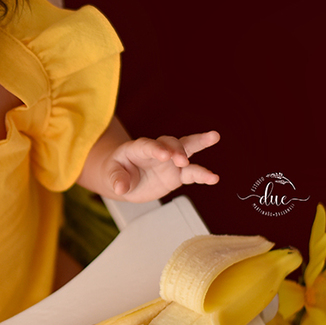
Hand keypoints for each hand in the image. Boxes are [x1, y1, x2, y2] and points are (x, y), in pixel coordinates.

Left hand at [105, 131, 219, 201]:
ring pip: (187, 149)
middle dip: (177, 148)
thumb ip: (117, 179)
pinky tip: (213, 178)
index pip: (148, 145)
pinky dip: (203, 176)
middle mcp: (158, 151)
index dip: (156, 148)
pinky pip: (192, 174)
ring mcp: (170, 162)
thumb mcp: (112, 174)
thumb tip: (120, 188)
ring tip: (213, 137)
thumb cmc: (117, 171)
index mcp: (139, 148)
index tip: (164, 154)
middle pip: (171, 142)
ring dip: (200, 143)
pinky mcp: (177, 175)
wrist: (125, 178)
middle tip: (182, 158)